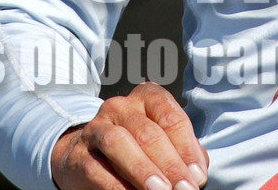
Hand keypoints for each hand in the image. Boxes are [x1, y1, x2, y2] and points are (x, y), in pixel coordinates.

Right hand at [51, 82, 208, 189]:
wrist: (84, 155)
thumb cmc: (135, 147)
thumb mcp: (163, 141)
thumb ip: (182, 152)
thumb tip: (196, 175)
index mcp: (147, 97)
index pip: (172, 119)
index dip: (187, 150)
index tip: (198, 176)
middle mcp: (121, 107)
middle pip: (149, 134)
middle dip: (170, 165)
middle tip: (185, 188)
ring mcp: (97, 127)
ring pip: (120, 143)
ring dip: (143, 170)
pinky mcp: (79, 154)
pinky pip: (98, 170)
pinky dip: (118, 186)